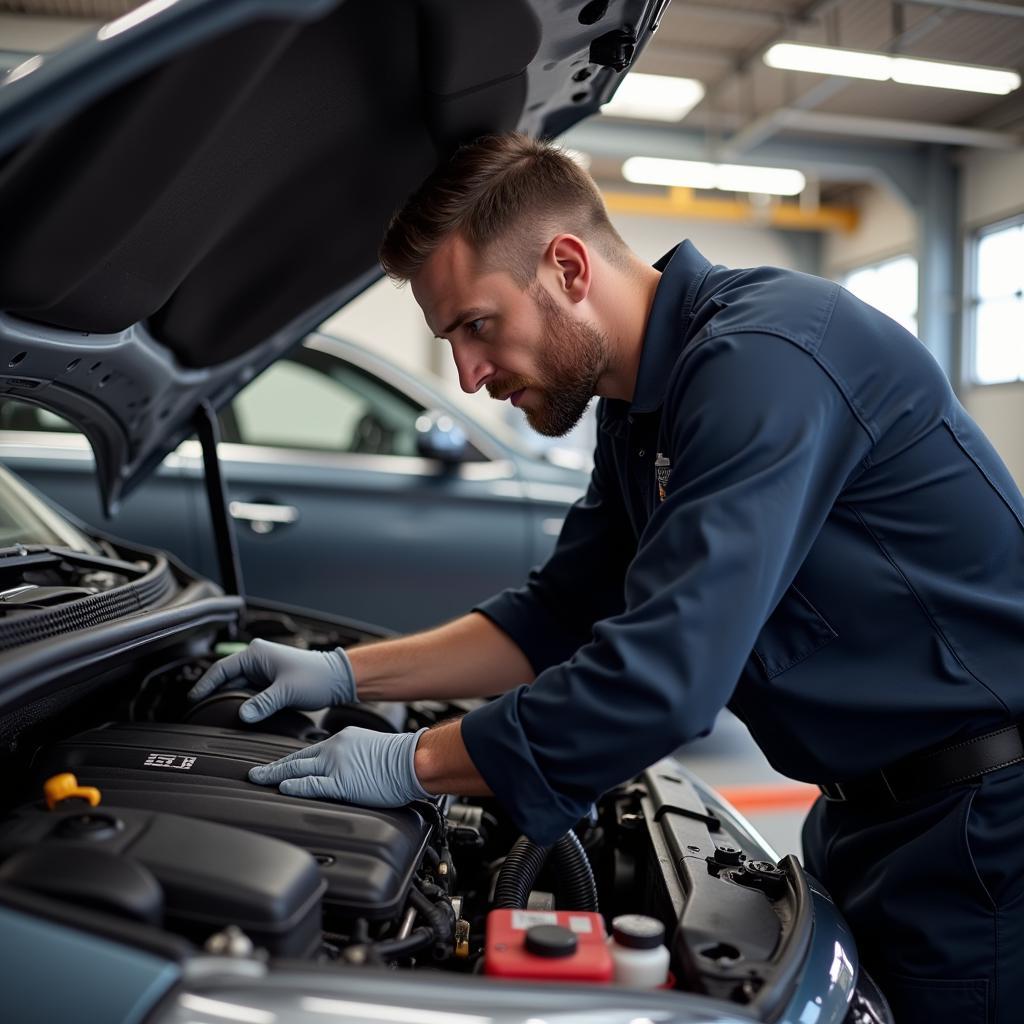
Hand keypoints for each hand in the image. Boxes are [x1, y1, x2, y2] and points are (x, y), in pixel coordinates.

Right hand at [186, 638, 357, 722]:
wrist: (337, 679)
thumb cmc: (316, 677)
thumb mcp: (287, 691)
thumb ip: (263, 703)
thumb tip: (242, 715)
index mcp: (256, 653)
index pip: (221, 669)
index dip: (205, 685)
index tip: (192, 700)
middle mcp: (257, 659)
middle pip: (226, 678)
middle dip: (212, 693)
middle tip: (196, 711)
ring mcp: (263, 670)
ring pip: (236, 686)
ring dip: (227, 698)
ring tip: (210, 715)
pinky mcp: (269, 681)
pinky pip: (248, 692)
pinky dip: (240, 702)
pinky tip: (234, 714)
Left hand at [248, 726, 431, 804]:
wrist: (414, 758)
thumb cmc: (399, 757)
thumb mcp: (368, 748)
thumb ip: (350, 758)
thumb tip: (343, 772)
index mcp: (341, 740)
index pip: (307, 752)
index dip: (287, 762)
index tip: (274, 767)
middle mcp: (335, 749)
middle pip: (296, 760)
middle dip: (273, 768)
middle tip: (253, 774)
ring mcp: (337, 766)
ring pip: (297, 770)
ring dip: (275, 776)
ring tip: (257, 781)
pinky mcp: (343, 783)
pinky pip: (312, 785)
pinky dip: (295, 786)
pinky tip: (282, 788)